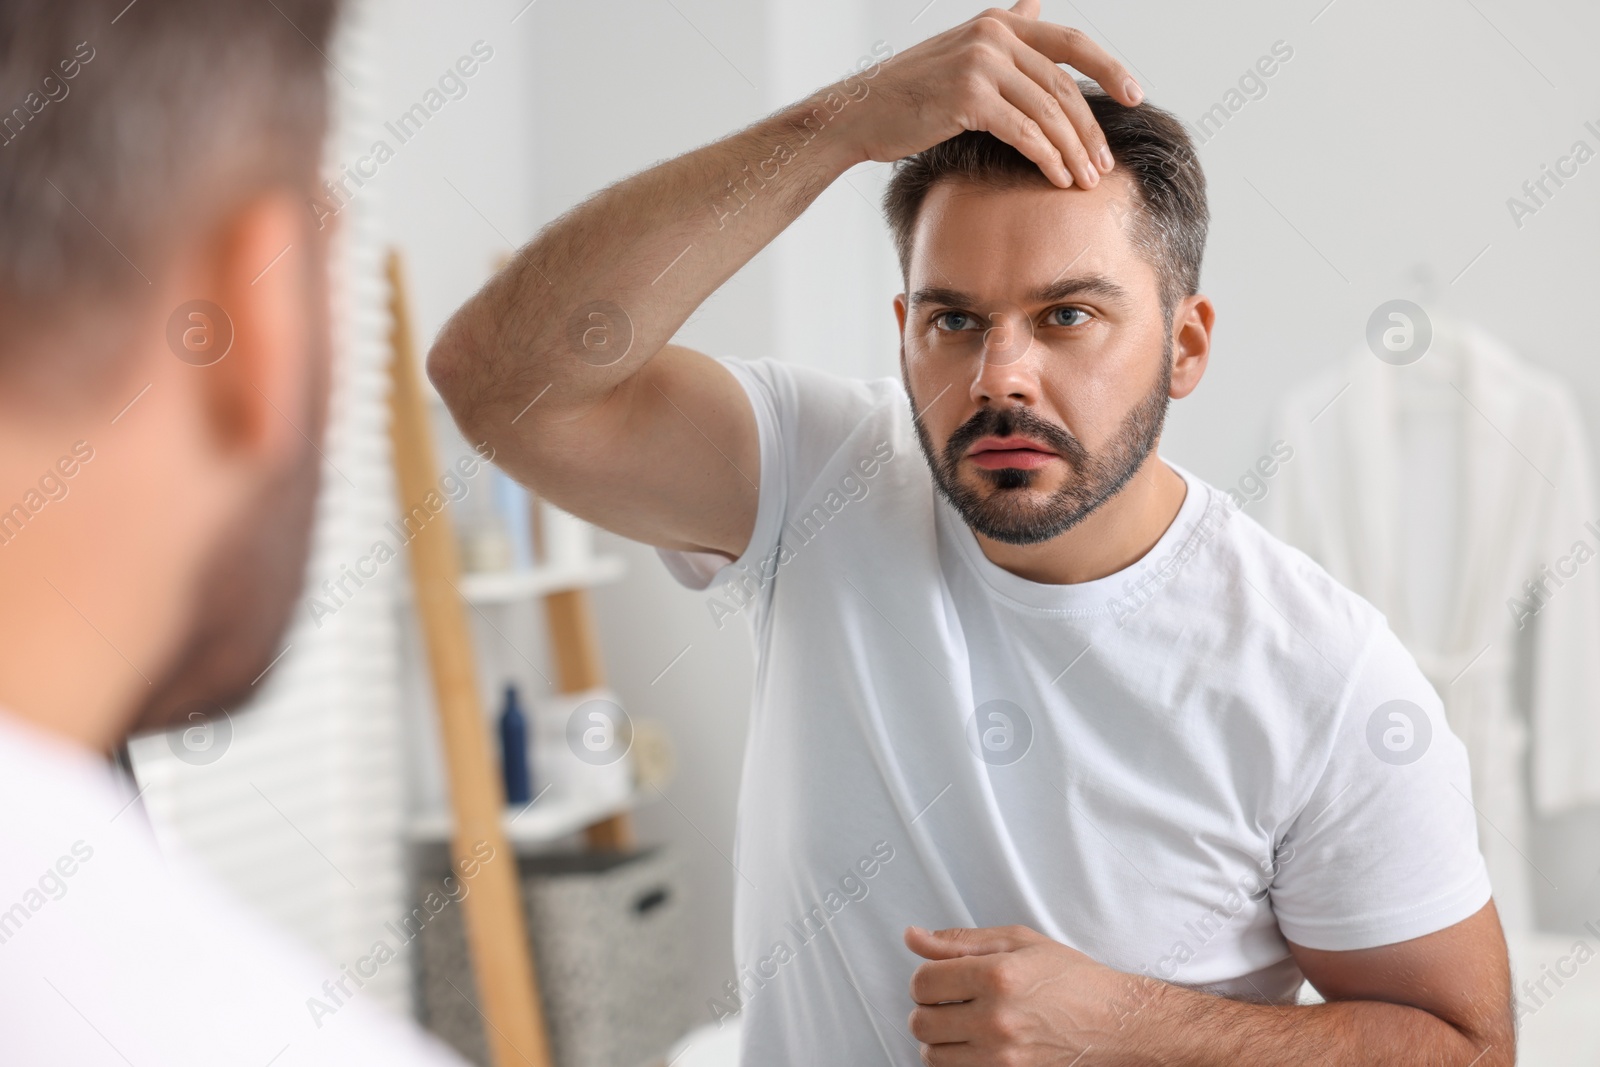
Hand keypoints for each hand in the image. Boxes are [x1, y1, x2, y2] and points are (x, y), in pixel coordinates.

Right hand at [836, 1, 1141, 189]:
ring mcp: (981, 63)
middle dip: (1090, 129)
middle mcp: (994, 35)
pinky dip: (1047, 158)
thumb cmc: (908, 92)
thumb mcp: (961, 49)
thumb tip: (1034, 4)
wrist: (858, 113)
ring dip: (1074, 150)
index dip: (1109, 67)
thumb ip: (1005, 31)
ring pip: (1048, 111)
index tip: (1136, 94)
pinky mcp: (968, 97)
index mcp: (998, 23)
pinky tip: (1058, 177)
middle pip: (1064, 84)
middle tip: (1106, 163)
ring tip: (1087, 180)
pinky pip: (1024, 132)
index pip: (1070, 42)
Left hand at [905, 923, 1145, 1064]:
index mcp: (997, 976)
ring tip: (963, 1023)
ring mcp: (1003, 1057)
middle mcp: (997, 1020)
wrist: (1117, 1022)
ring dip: (939, 1039)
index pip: (923, 982)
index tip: (937, 978)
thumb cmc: (1072, 979)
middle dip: (927, 1009)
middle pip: (921, 1023)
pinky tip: (975, 1043)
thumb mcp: (1018, 942)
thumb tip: (914, 937)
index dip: (924, 978)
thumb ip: (959, 941)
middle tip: (948, 1001)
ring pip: (933, 1055)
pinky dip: (957, 1060)